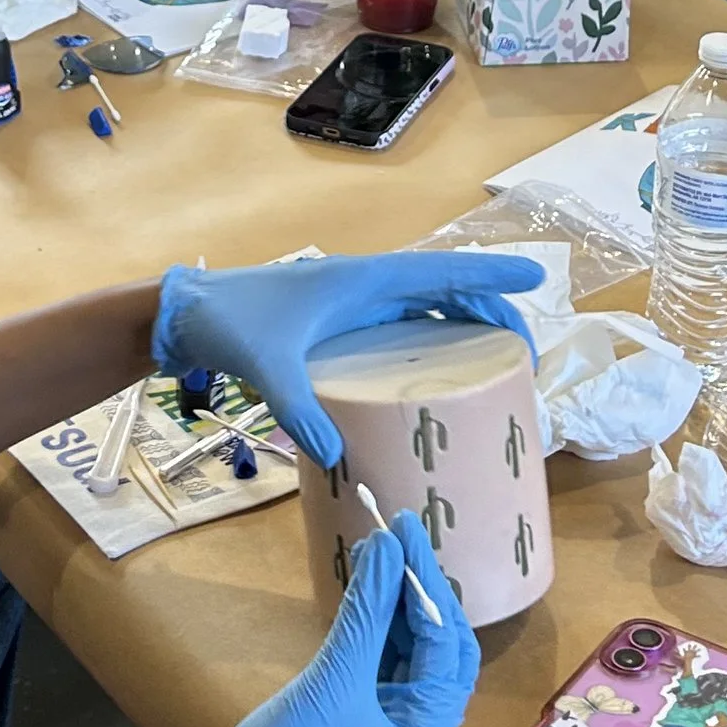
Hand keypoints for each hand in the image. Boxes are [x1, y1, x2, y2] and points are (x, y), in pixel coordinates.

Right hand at [143, 517, 477, 726]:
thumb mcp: (330, 680)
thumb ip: (366, 611)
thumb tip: (389, 549)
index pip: (446, 650)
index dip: (427, 585)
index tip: (405, 530)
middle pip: (438, 654)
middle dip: (420, 594)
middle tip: (400, 535)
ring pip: (409, 658)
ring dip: (397, 607)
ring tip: (380, 550)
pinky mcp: (356, 726)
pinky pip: (379, 669)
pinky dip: (375, 630)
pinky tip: (366, 587)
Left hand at [154, 250, 543, 467]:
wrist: (191, 312)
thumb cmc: (232, 322)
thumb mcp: (267, 364)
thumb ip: (298, 407)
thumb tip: (334, 454)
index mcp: (361, 280)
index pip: (438, 272)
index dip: (488, 277)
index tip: (535, 279)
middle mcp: (366, 285)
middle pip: (446, 288)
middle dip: (492, 311)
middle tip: (528, 351)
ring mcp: (356, 303)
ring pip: (428, 304)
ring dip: (468, 322)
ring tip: (502, 359)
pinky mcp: (344, 323)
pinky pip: (405, 322)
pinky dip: (435, 335)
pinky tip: (441, 371)